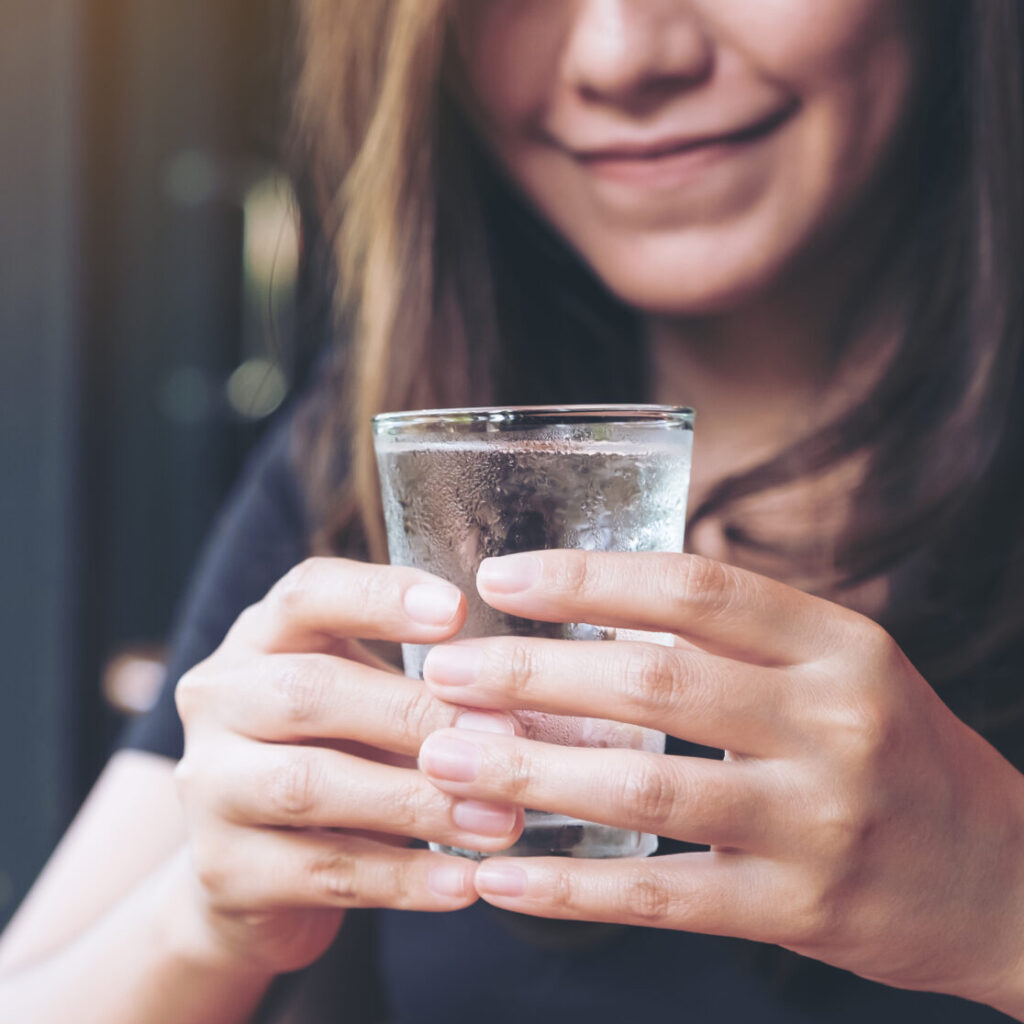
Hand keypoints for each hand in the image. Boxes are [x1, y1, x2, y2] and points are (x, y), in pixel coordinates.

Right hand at [173, 558, 522, 974]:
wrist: (254, 873)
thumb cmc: (335, 756)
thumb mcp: (365, 700)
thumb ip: (418, 683)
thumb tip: (522, 694)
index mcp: (260, 637)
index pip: (307, 594)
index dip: (380, 596)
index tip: (458, 611)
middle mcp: (218, 698)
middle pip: (310, 690)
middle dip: (416, 713)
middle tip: (506, 736)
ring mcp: (207, 786)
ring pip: (311, 786)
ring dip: (418, 802)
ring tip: (501, 820)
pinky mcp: (222, 869)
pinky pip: (321, 872)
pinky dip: (403, 879)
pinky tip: (464, 884)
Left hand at [418, 550, 1023, 1007]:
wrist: (1001, 875)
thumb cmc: (894, 749)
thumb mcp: (841, 665)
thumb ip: (740, 633)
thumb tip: (601, 599)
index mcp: (838, 644)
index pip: (695, 588)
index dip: (589, 578)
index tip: (501, 579)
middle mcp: (833, 721)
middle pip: (656, 681)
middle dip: (534, 673)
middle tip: (448, 672)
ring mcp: (818, 821)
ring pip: (648, 789)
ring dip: (532, 770)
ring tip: (447, 756)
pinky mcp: (799, 910)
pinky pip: (664, 898)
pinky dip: (572, 889)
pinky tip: (500, 875)